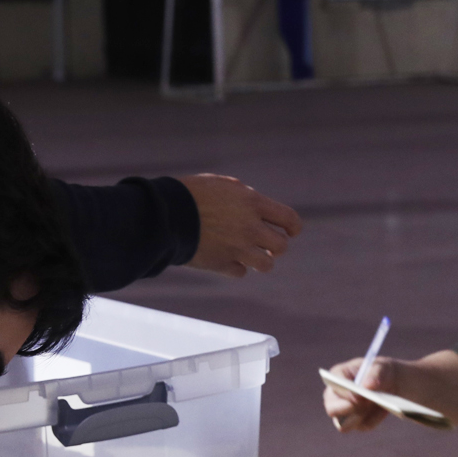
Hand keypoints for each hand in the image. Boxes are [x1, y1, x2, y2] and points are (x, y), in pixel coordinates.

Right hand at [179, 174, 301, 277]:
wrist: (164, 214)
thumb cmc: (190, 194)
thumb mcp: (221, 185)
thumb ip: (244, 195)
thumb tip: (257, 206)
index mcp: (252, 203)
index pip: (289, 219)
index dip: (293, 228)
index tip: (291, 232)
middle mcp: (249, 227)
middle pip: (281, 246)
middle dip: (275, 246)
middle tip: (265, 245)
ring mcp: (237, 248)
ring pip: (266, 265)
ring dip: (260, 260)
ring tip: (249, 255)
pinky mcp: (222, 264)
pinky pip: (240, 272)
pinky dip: (235, 267)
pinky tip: (226, 258)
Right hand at [323, 356, 395, 431]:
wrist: (391, 385)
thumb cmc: (382, 372)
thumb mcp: (383, 368)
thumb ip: (375, 374)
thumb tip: (366, 386)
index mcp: (337, 376)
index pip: (334, 383)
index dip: (344, 391)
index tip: (359, 394)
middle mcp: (334, 396)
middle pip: (332, 409)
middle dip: (348, 409)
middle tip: (365, 404)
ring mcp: (343, 412)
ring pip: (345, 424)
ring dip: (362, 416)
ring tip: (377, 405)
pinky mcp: (356, 423)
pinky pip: (365, 425)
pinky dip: (376, 418)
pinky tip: (384, 409)